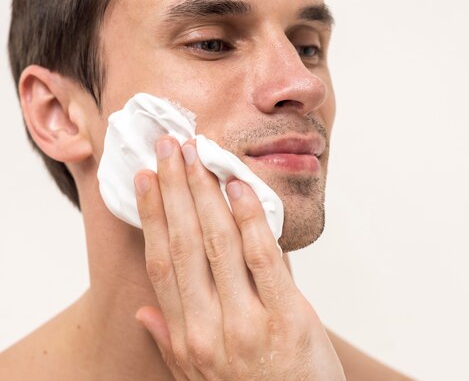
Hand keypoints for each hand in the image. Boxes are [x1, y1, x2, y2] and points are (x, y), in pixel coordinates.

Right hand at [133, 136, 344, 379]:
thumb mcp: (200, 377)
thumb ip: (171, 342)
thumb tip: (142, 313)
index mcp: (187, 338)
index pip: (161, 264)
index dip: (152, 217)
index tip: (144, 180)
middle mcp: (209, 329)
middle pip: (184, 244)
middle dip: (174, 189)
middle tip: (168, 147)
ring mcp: (247, 323)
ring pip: (218, 244)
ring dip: (204, 193)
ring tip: (197, 154)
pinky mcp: (288, 318)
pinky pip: (263, 258)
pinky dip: (249, 219)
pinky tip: (238, 187)